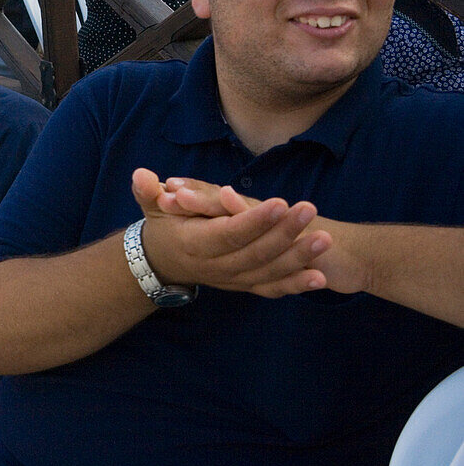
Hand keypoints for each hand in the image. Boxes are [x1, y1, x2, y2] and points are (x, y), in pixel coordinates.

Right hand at [131, 168, 329, 298]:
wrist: (165, 264)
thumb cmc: (164, 227)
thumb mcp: (152, 207)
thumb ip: (149, 191)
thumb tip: (141, 176)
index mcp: (195, 243)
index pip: (228, 233)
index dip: (254, 220)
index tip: (280, 202)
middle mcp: (214, 266)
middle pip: (253, 253)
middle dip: (284, 233)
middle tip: (309, 211)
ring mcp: (231, 280)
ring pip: (266, 272)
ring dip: (297, 258)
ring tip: (323, 239)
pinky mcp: (244, 286)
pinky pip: (270, 289)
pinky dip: (295, 285)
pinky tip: (320, 278)